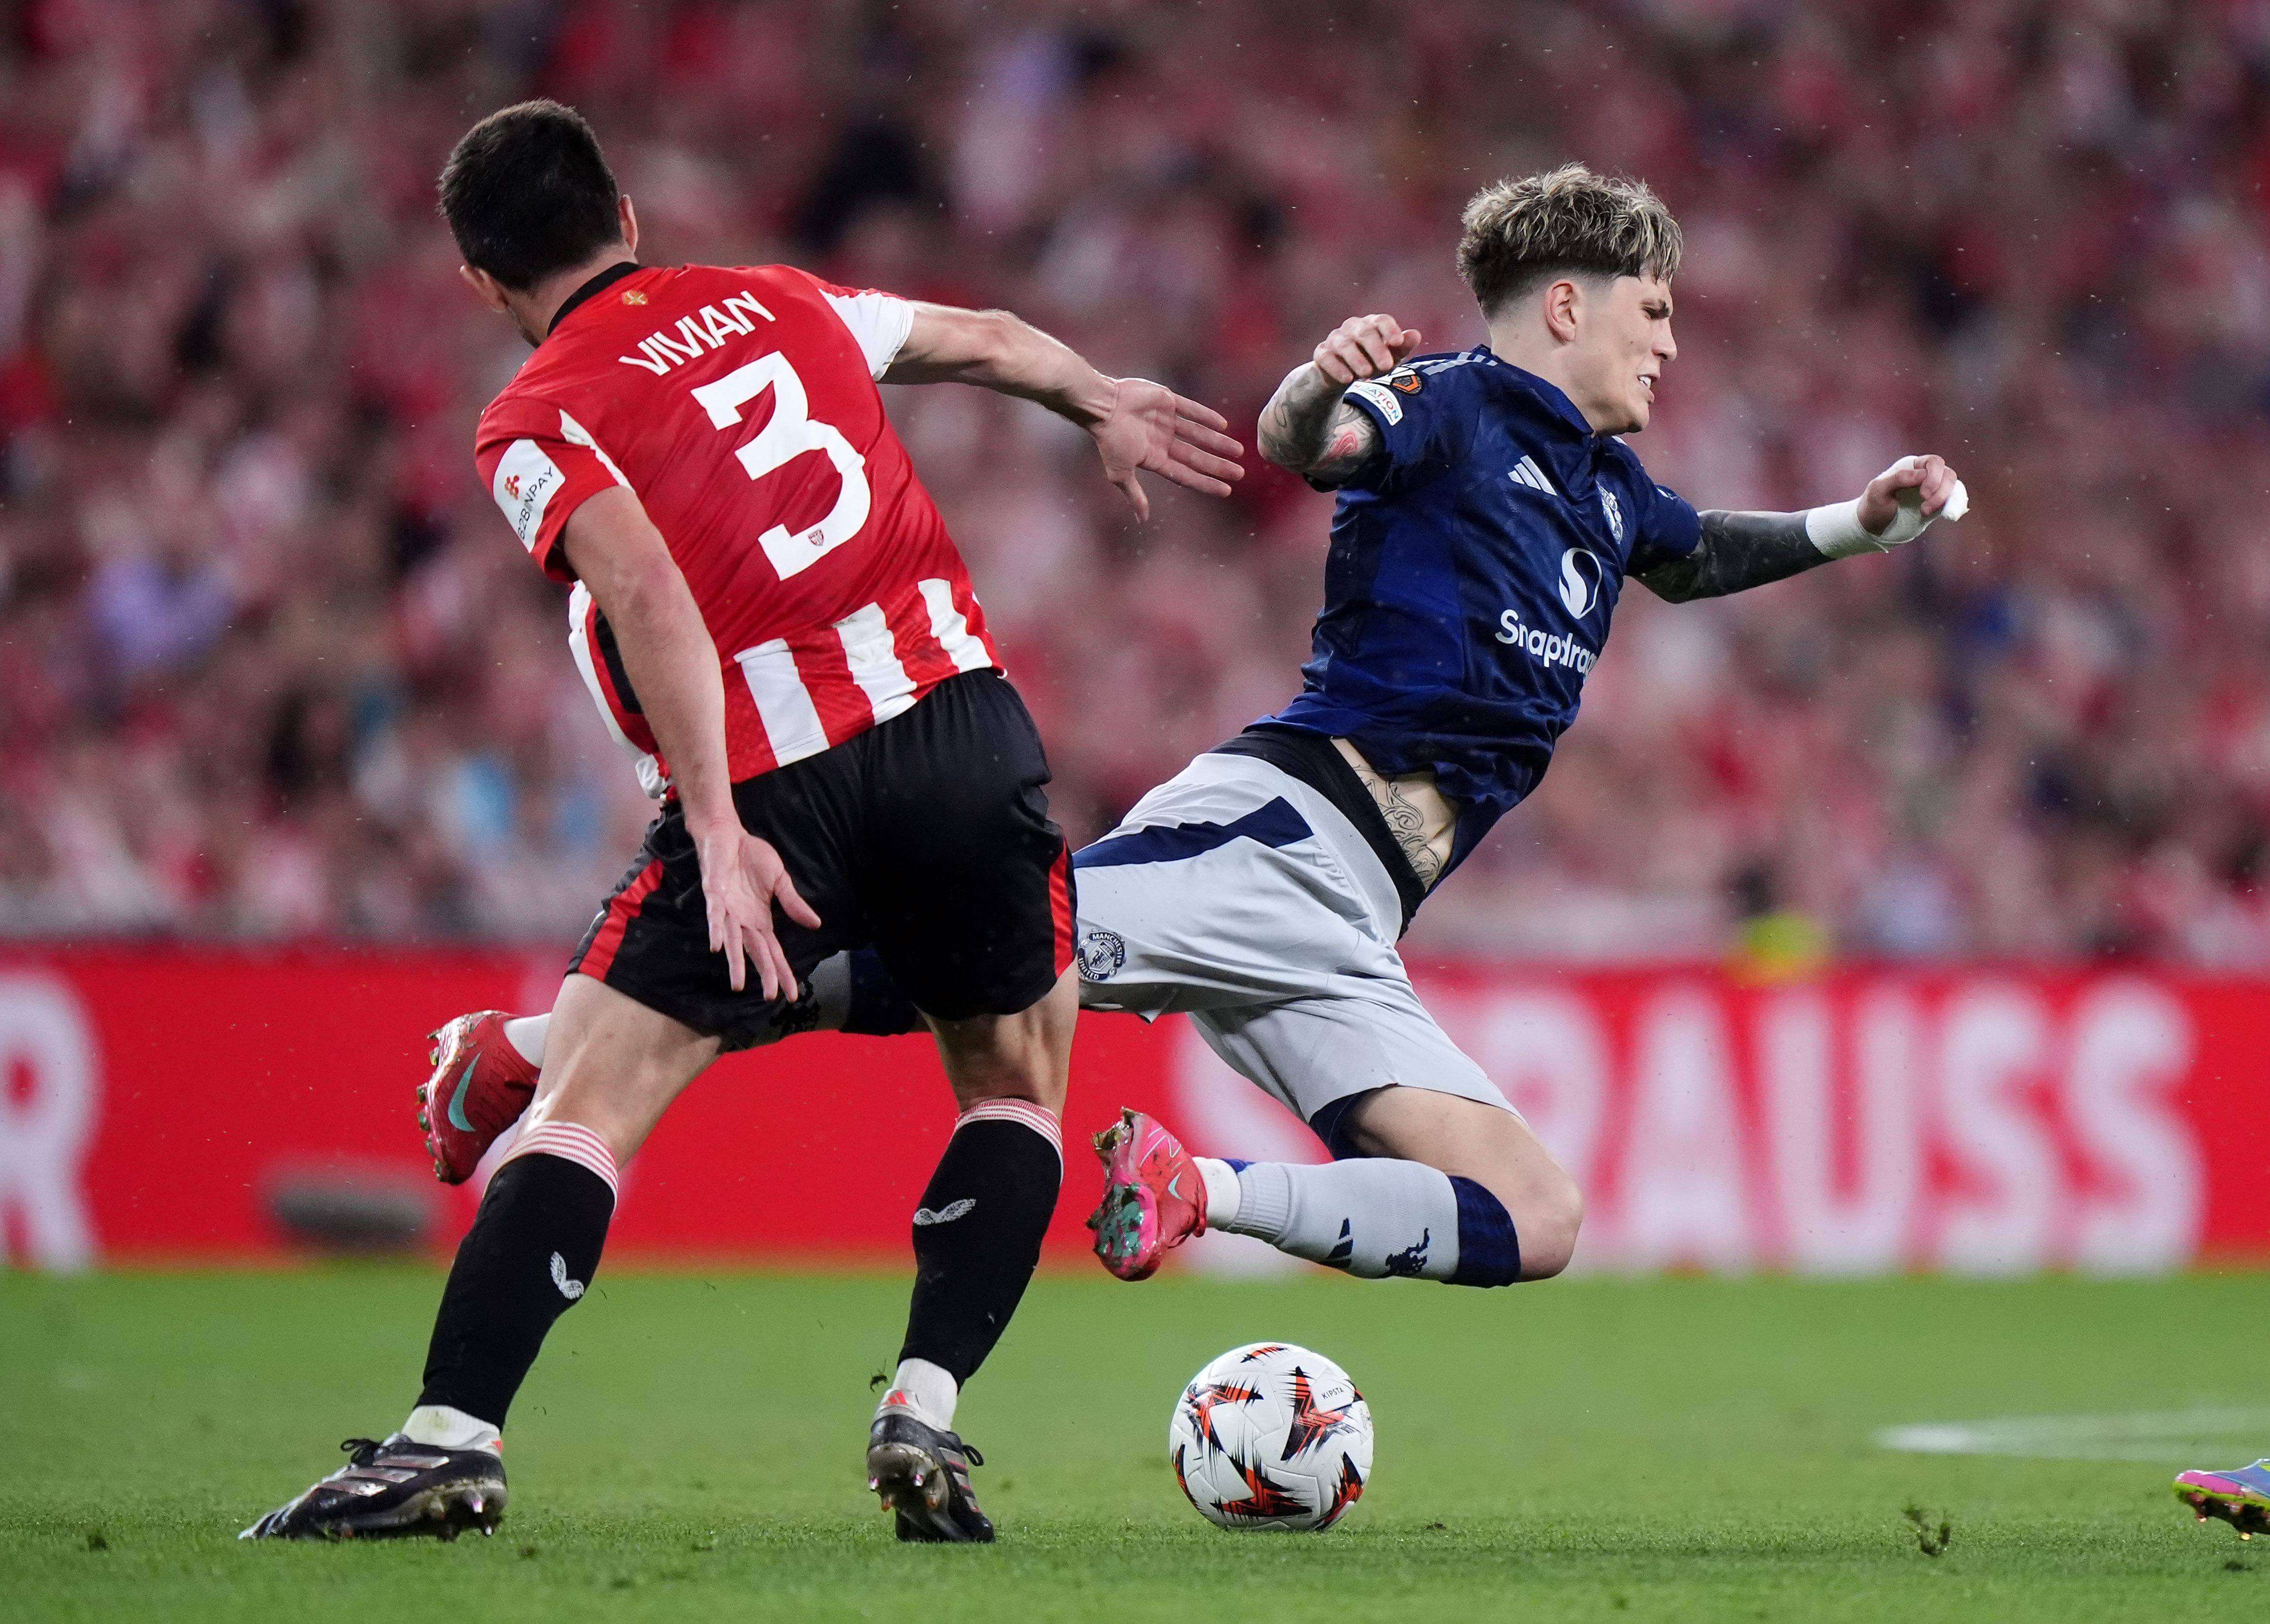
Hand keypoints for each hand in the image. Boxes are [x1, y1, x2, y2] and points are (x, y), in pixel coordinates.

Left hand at [691, 821, 821, 999]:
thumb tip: (816, 925)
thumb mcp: (780, 880)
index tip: (792, 994)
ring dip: (736, 962)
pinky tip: (716, 947)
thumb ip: (793, 904)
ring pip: (732, 942)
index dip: (783, 972)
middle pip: (756, 952)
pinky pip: (715, 916)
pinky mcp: (714, 895)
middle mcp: (743, 921)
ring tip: (739, 985)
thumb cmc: (752, 857)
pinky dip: (715, 931)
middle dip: (764, 974)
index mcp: (760, 920)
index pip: (774, 952)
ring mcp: (727, 910)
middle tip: (771, 997)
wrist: (728, 835)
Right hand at [1088, 378, 1244, 520]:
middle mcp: (1163, 440)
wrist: (1101, 406)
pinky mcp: (1167, 400)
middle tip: (1241, 473)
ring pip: (1198, 434)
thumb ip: (1134, 495)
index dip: (1206, 483)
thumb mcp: (1120, 473)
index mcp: (1154, 458)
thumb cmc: (1109, 441)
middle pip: (1197, 456)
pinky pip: (1192, 410)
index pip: (1186, 474)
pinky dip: (1206, 417)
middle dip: (1218, 465)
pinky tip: (1223, 426)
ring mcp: (1166, 421)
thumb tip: (1143, 520)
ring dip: (1218, 442)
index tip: (1227, 490)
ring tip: (1239, 451)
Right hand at [1311, 314, 1421, 385]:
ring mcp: (1335, 339)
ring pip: (1344, 345)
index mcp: (1371, 324)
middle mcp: (1352, 327)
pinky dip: (1337, 368)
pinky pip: (1326, 358)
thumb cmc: (1371, 361)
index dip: (1389, 329)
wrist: (1342, 375)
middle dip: (1376, 349)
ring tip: (1366, 374)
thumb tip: (1416, 335)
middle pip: (1364, 332)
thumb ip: (1402, 347)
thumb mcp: (1390, 357)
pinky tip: (1347, 379)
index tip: (1398, 342)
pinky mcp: (1321, 354)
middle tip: (1387, 366)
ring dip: (1356, 359)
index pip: (1380, 320)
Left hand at [1856, 454, 1960, 535]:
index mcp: (1912, 467)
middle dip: (1941, 490)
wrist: (1872, 527)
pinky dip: (1955, 505)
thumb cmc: (1873, 505)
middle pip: (1947, 473)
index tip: (1923, 495)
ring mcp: (1933, 491)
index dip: (1933, 477)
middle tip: (1925, 507)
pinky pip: (1953, 500)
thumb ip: (1898, 478)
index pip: (1934, 462)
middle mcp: (1925, 476)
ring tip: (1925, 512)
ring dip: (1945, 499)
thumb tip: (1922, 474)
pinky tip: (1947, 515)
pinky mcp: (1936, 505)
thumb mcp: (1878, 490)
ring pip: (1952, 486)